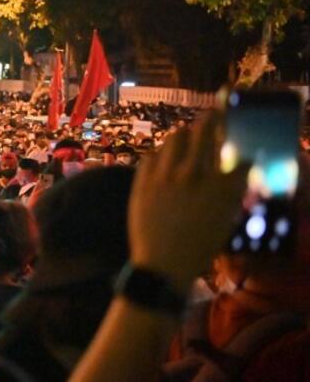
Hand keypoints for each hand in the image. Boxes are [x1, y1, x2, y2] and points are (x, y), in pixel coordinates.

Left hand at [128, 110, 246, 290]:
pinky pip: (151, 156)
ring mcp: (166, 176)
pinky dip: (159, 156)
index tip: (237, 147)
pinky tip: (162, 161)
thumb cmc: (198, 248)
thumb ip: (229, 192)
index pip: (238, 155)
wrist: (162, 265)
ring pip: (175, 138)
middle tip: (212, 116)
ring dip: (183, 135)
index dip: (239, 149)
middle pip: (204, 131)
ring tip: (185, 136)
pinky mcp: (143, 181)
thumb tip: (232, 172)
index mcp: (221, 188)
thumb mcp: (224, 220)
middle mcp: (195, 175)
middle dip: (212, 120)